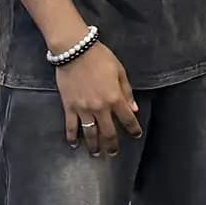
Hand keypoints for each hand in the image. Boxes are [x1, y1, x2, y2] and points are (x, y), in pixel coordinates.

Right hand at [55, 40, 140, 156]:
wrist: (75, 50)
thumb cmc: (100, 58)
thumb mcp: (120, 71)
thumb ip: (127, 92)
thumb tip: (134, 109)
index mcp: (115, 98)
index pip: (128, 119)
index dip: (133, 129)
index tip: (136, 135)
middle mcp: (100, 107)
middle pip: (109, 132)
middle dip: (113, 145)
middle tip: (114, 153)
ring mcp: (83, 109)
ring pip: (90, 133)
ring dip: (94, 146)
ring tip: (97, 154)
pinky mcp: (69, 107)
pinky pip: (71, 126)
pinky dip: (72, 137)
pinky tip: (74, 145)